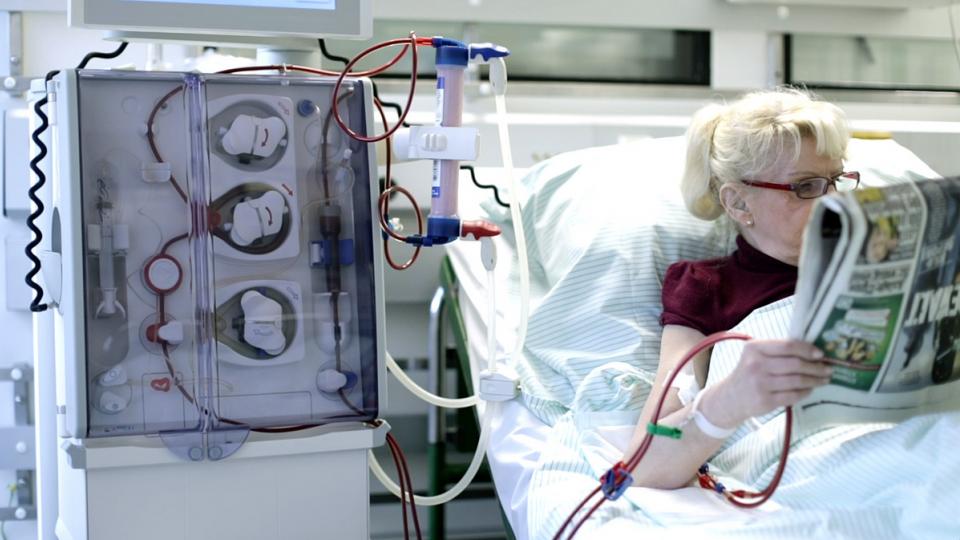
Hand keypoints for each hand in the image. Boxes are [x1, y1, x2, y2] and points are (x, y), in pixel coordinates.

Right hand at [700, 339, 832, 427]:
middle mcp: (755, 365)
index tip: (821, 354)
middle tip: (828, 369)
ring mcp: (760, 384)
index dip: (807, 350)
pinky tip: (810, 389)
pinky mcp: (765, 400)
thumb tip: (812, 352)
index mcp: (754, 348)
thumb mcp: (756, 356)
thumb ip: (777, 351)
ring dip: (814, 380)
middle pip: (795, 364)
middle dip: (816, 367)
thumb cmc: (749, 372)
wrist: (731, 397)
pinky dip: (805, 392)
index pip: (787, 346)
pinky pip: (793, 395)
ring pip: (796, 381)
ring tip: (823, 380)